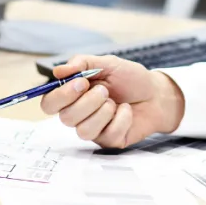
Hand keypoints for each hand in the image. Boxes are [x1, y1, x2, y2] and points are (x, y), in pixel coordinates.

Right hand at [40, 55, 184, 147]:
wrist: (156, 93)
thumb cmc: (130, 78)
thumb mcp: (107, 63)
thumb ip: (82, 63)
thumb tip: (58, 71)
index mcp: (73, 95)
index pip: (49, 103)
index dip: (61, 96)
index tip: (81, 83)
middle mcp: (79, 114)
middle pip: (65, 118)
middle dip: (87, 103)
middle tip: (105, 91)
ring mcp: (94, 130)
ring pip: (83, 131)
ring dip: (103, 112)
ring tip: (115, 102)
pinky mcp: (109, 141)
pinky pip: (108, 135)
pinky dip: (121, 118)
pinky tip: (126, 111)